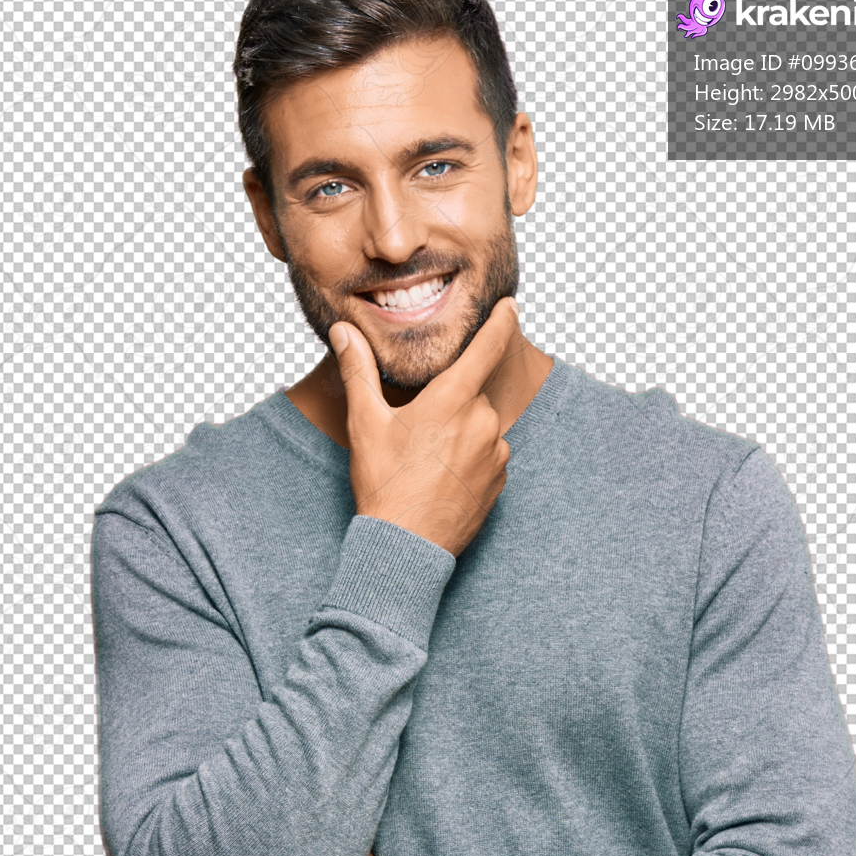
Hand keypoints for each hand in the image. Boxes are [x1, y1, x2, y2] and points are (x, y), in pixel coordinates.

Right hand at [328, 298, 517, 556]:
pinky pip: (488, 457)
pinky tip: (441, 479)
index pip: (487, 347)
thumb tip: (344, 331)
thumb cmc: (384, 485)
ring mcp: (496, 455)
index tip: (511, 306)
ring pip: (481, 427)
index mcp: (453, 399)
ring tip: (426, 463)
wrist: (405, 548)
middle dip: (450, 403)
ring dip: (461, 433)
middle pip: (473, 395)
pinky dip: (470, 460)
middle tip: (418, 433)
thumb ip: (359, 371)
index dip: (502, 322)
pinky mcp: (500, 483)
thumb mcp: (366, 424)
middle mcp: (483, 422)